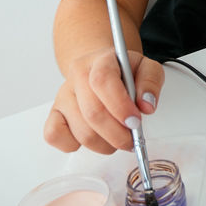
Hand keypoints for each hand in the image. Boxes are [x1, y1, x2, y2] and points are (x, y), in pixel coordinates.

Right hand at [43, 47, 163, 153]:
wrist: (101, 70)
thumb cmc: (124, 72)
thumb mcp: (146, 67)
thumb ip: (151, 82)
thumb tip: (146, 105)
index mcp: (101, 60)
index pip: (103, 81)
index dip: (120, 106)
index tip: (135, 122)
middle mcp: (77, 76)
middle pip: (93, 112)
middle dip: (117, 134)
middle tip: (131, 140)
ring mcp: (63, 95)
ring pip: (81, 131)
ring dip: (104, 144)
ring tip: (117, 138)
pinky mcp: (54, 114)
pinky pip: (55, 136)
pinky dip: (76, 145)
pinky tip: (94, 137)